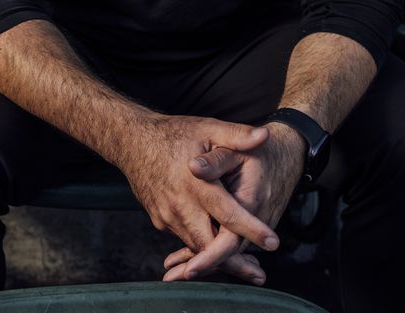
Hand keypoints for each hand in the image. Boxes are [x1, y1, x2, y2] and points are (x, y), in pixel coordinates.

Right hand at [113, 115, 281, 279]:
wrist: (132, 141)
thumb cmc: (173, 133)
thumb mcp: (207, 128)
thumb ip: (237, 135)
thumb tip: (265, 136)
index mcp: (196, 183)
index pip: (227, 214)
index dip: (251, 230)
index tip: (273, 243)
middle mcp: (180, 205)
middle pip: (209, 245)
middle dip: (234, 262)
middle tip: (259, 275)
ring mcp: (167, 216)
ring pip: (196, 246)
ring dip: (219, 259)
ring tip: (247, 267)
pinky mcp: (160, 220)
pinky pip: (185, 238)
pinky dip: (202, 249)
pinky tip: (218, 252)